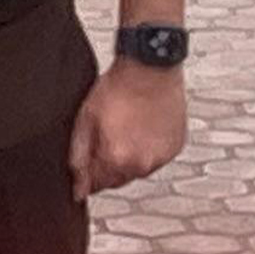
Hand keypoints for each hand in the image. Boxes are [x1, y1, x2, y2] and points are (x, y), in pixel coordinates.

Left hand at [69, 58, 186, 199]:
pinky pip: (157, 158)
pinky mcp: (175, 147)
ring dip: (129, 159)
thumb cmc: (119, 87)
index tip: (87, 165)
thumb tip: (79, 186)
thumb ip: (79, 157)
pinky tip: (142, 130)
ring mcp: (162, 156)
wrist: (151, 67)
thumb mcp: (86, 119)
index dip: (88, 176)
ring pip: (138, 170)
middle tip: (105, 140)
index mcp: (117, 159)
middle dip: (108, 167)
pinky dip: (148, 150)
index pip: (97, 185)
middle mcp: (142, 163)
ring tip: (126, 131)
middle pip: (118, 180)